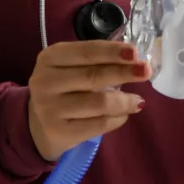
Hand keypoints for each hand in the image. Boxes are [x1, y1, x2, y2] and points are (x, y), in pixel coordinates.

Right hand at [26, 40, 150, 160]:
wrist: (37, 124)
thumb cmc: (62, 88)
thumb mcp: (70, 67)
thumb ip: (96, 61)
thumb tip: (135, 60)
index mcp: (50, 58)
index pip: (86, 52)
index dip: (112, 52)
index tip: (135, 53)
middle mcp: (46, 81)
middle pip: (93, 76)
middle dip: (124, 72)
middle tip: (145, 71)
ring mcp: (50, 109)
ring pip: (99, 103)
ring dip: (125, 101)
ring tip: (138, 101)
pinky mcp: (59, 132)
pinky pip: (98, 125)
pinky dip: (117, 119)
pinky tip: (124, 114)